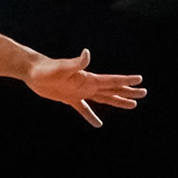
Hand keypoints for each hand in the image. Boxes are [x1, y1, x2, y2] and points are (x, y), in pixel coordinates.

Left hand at [23, 49, 144, 127]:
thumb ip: (76, 63)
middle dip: (128, 92)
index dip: (126, 81)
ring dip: (117, 101)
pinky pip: (84, 109)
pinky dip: (91, 115)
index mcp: (89, 79)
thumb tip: (87, 53)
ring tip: (132, 106)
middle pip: (112, 90)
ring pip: (103, 98)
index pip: (112, 81)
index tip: (140, 79)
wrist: (33, 71)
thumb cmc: (47, 68)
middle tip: (144, 93)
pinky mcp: (69, 98)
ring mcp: (80, 92)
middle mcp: (87, 85)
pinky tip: (98, 124)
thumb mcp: (62, 67)